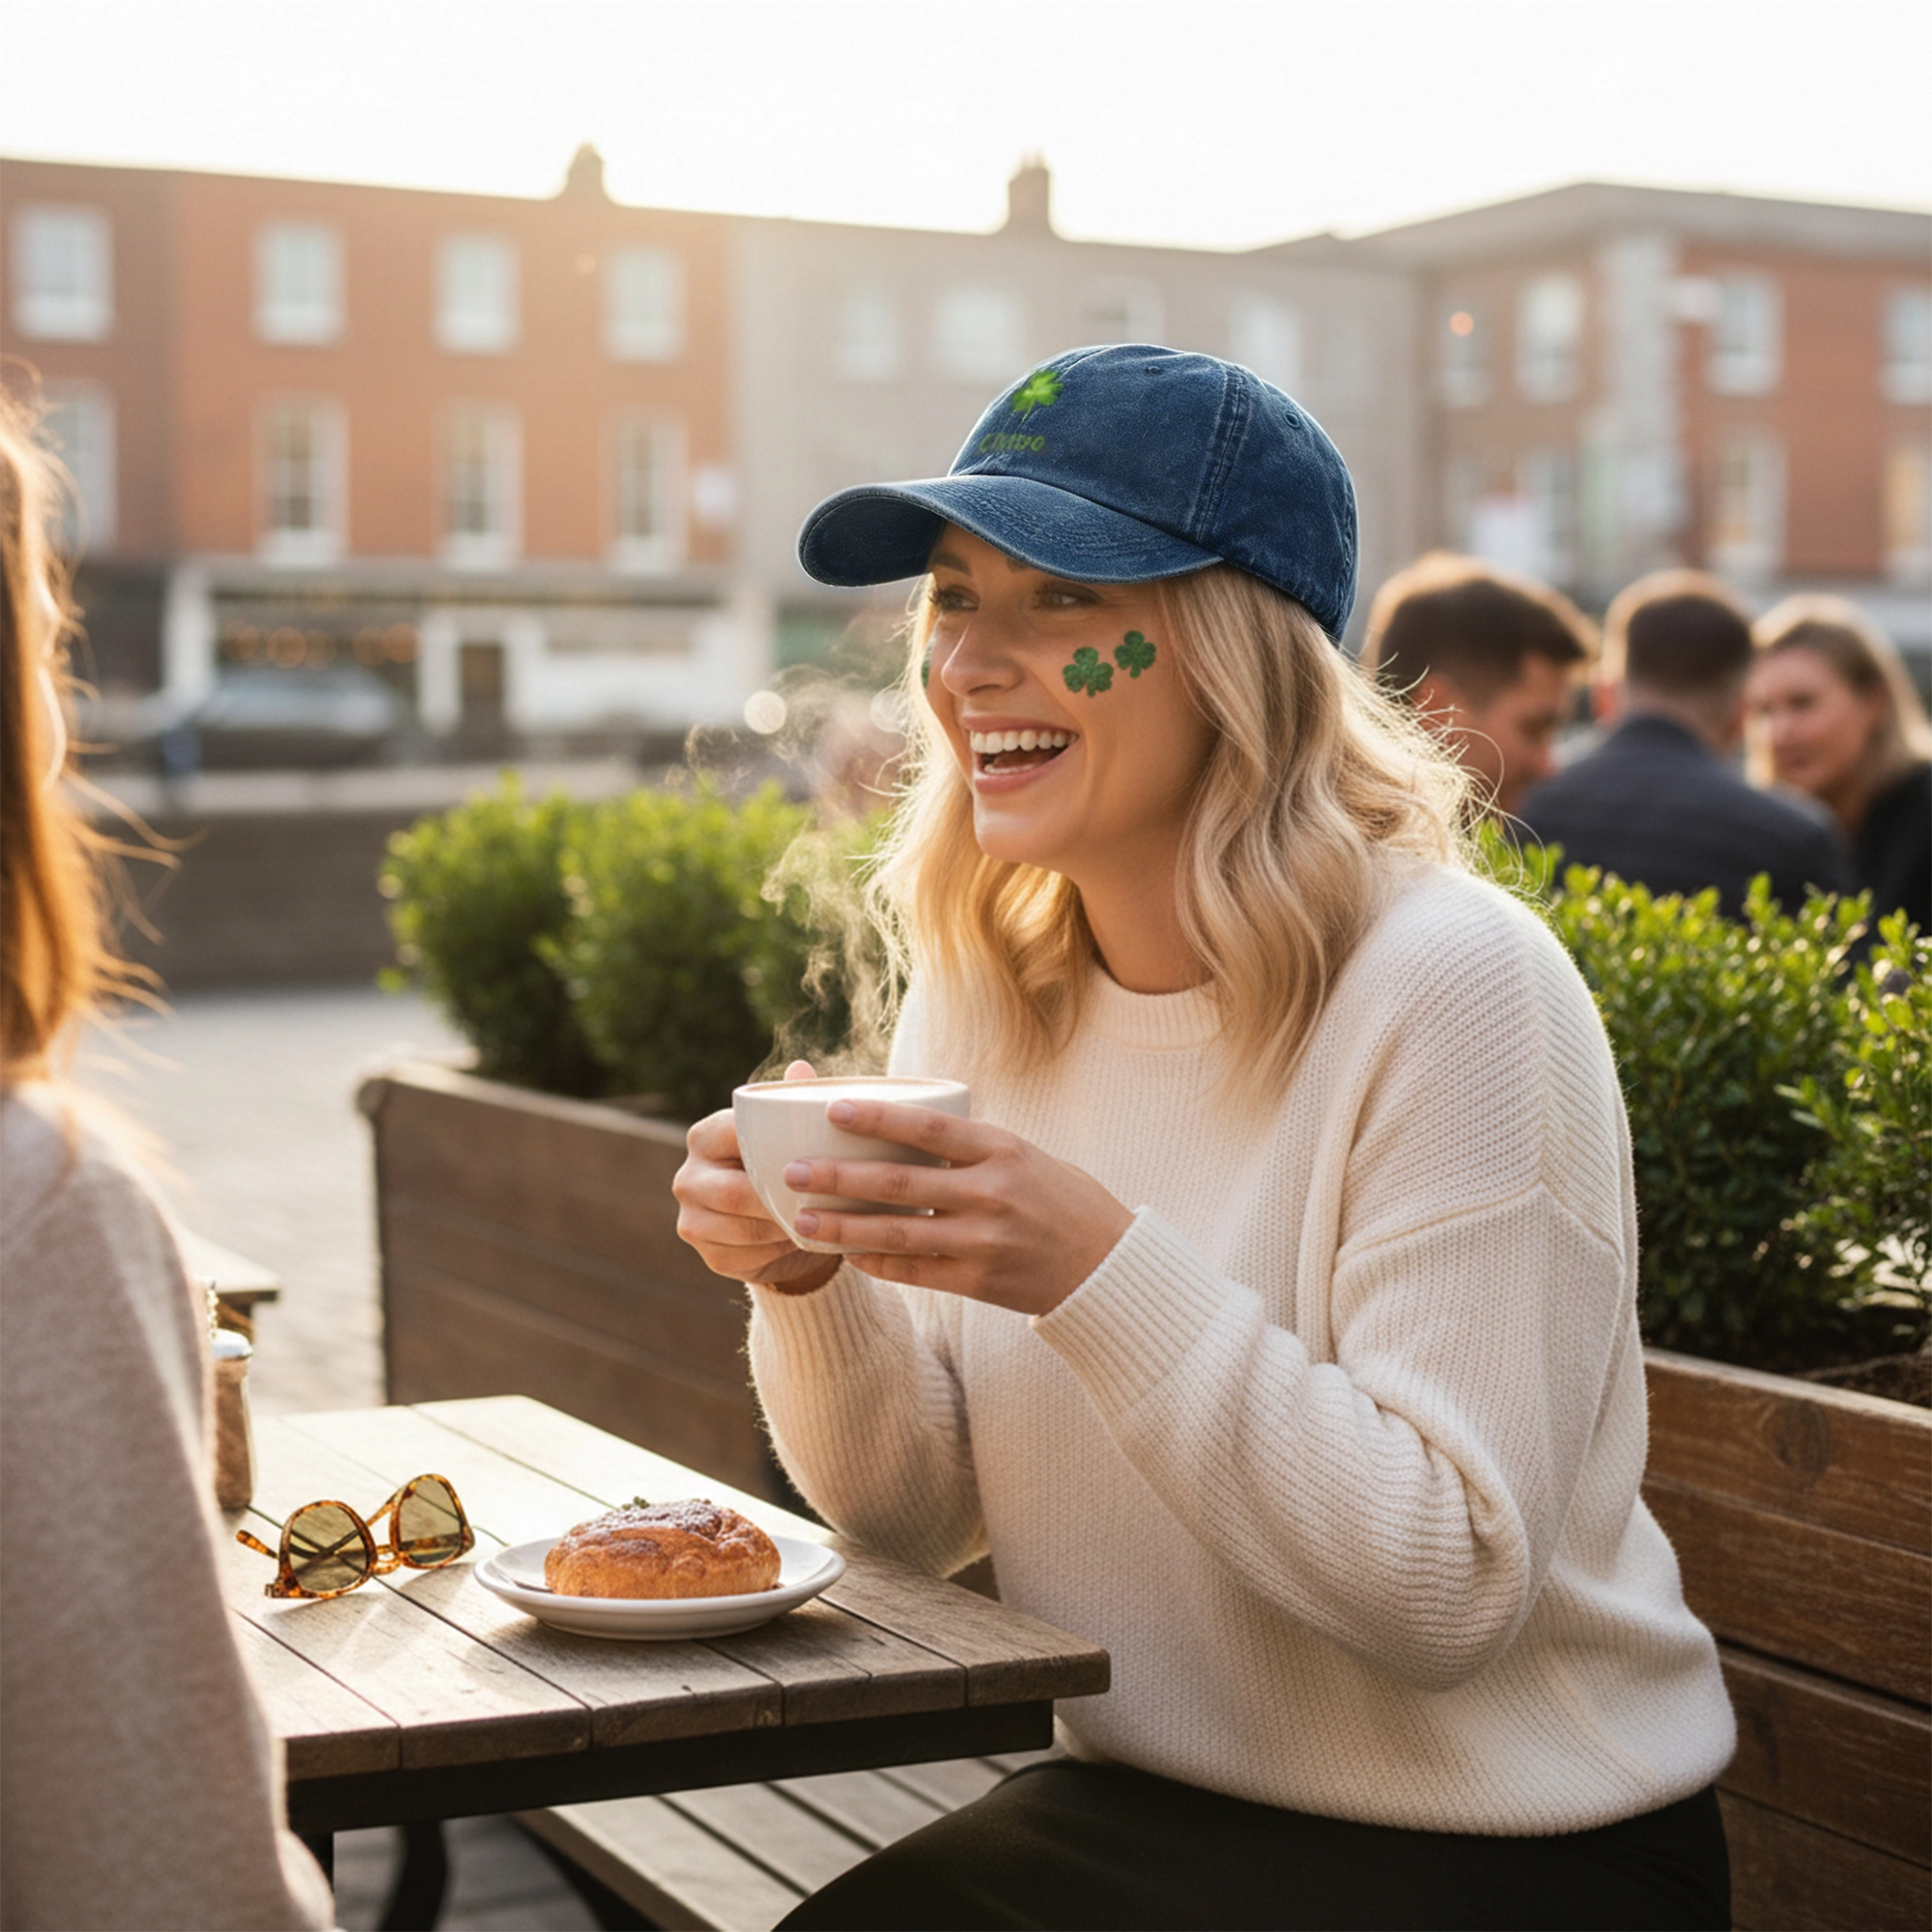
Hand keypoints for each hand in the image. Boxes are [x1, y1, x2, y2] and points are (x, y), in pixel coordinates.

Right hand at [673, 1061, 841, 1294]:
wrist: (780, 1222)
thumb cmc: (786, 1165)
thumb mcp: (790, 1134)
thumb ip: (792, 1102)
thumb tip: (800, 1067)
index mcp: (704, 1135)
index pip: (733, 1136)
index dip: (772, 1149)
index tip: (814, 1156)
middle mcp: (688, 1176)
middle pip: (735, 1193)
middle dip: (781, 1199)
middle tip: (824, 1199)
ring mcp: (692, 1219)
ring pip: (744, 1229)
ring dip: (785, 1227)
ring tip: (820, 1221)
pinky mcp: (708, 1256)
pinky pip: (747, 1257)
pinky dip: (779, 1251)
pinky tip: (802, 1241)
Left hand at [779, 1096, 1133, 1316]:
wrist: (1109, 1267)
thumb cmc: (1063, 1201)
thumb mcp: (1025, 1156)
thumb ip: (970, 1147)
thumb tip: (902, 1128)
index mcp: (1002, 1150)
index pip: (928, 1127)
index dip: (878, 1117)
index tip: (832, 1108)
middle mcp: (991, 1193)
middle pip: (899, 1182)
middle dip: (838, 1177)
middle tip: (790, 1171)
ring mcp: (983, 1241)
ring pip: (898, 1232)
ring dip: (843, 1227)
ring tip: (801, 1218)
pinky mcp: (979, 1281)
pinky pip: (915, 1271)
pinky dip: (876, 1262)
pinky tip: (846, 1255)